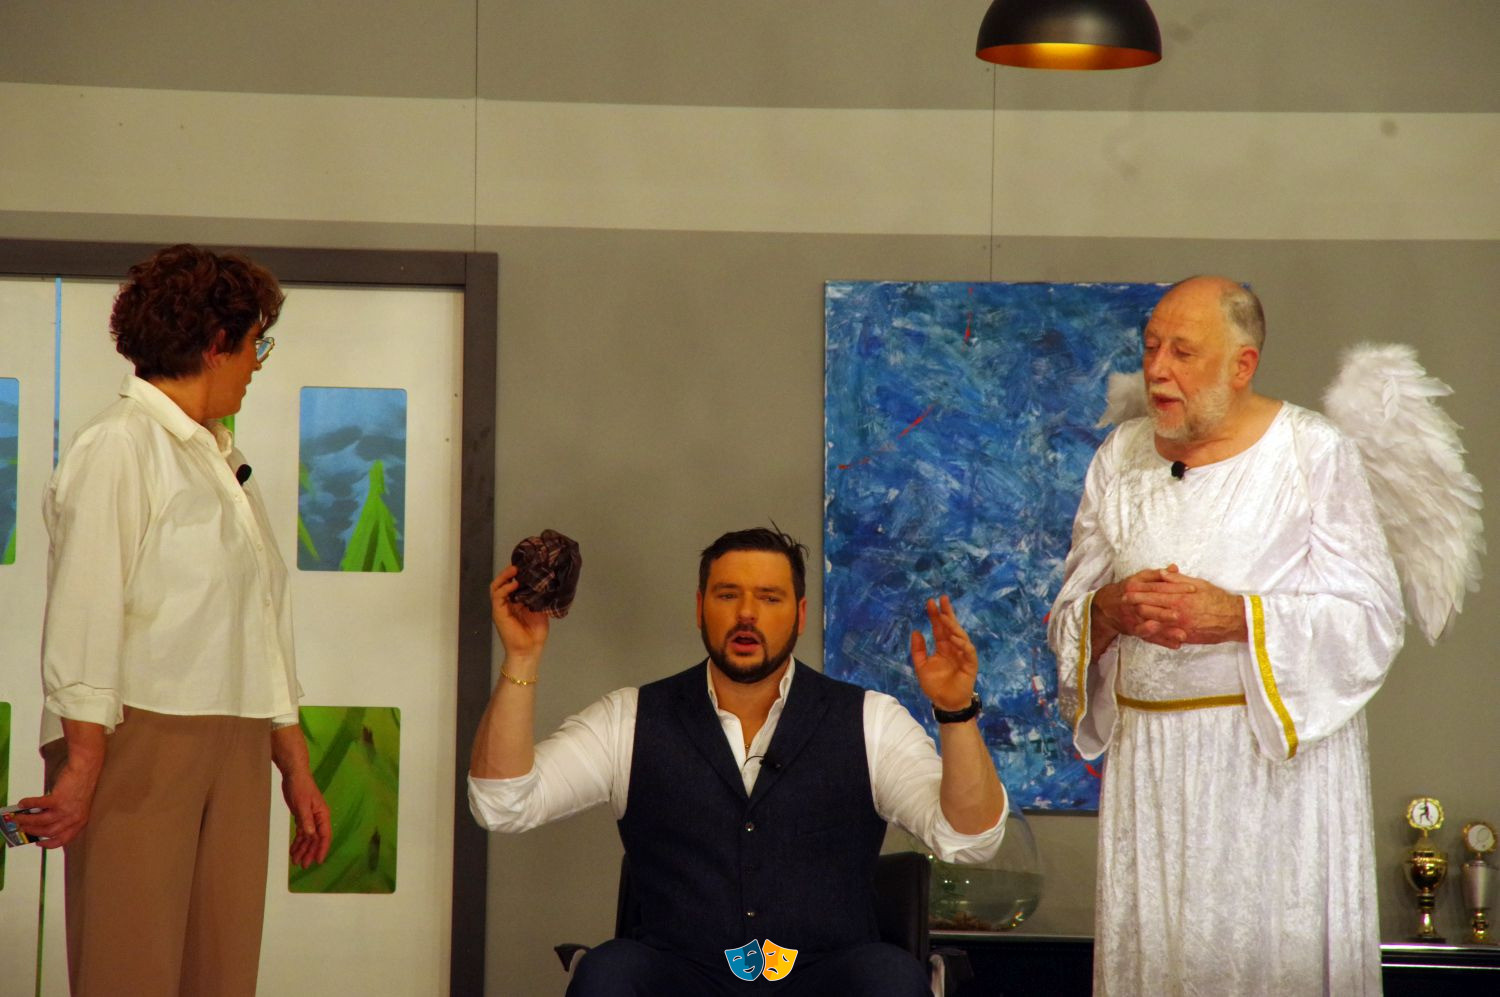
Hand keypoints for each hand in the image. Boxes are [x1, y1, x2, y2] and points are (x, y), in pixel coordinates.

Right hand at [14, 758, 101, 848]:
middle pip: (49, 832)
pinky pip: (38, 805)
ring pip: (41, 822)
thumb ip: (63, 815)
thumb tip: (40, 821)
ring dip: (26, 820)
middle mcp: (74, 818)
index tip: (39, 843)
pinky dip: (28, 804)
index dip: (50, 844)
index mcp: (80, 821)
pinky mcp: (58, 799)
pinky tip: (22, 803)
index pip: (64, 839)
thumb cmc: (81, 784)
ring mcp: (66, 809)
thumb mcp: (76, 805)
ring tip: (18, 818)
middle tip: (23, 827)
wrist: (86, 768)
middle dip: (33, 831)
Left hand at [282, 772, 331, 868]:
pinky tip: (293, 850)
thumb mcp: (302, 804)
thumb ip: (306, 820)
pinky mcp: (302, 817)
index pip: (324, 835)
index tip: (318, 861)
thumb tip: (311, 835)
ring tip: (295, 860)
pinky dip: (298, 842)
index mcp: (322, 815)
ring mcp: (310, 818)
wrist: (294, 775)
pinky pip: (301, 833)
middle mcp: (318, 818)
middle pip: (316, 839)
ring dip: (303, 849)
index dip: (322, 849)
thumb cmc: (300, 787)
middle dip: (310, 852)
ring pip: (308, 838)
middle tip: (302, 864)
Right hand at [489, 565, 550, 660]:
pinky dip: (505, 588)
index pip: (512, 583)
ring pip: (496, 586)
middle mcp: (507, 603)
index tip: (527, 565)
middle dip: (509, 572)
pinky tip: (514, 584)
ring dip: (504, 577)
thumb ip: (539, 597)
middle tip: (519, 565)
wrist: (529, 649)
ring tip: (514, 570)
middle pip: (502, 582)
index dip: (517, 574)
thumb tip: (545, 581)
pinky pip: (497, 596)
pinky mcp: (498, 613)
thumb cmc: (535, 633)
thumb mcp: (540, 610)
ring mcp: (501, 607)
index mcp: (516, 602)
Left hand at [909, 595, 978, 711]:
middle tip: (942, 599)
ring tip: (945, 616)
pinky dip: (962, 644)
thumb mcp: (921, 666)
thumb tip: (916, 631)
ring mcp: (963, 655)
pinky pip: (968, 651)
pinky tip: (954, 638)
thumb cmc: (935, 686)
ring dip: (953, 626)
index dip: (935, 615)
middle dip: (947, 612)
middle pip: (952, 627)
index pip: (939, 627)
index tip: (930, 602)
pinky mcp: (970, 664)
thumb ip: (918, 650)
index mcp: (942, 647)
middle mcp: (954, 648)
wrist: (945, 703)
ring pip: (960, 636)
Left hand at [1098, 564, 1245, 647]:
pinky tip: (1144, 630)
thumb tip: (1162, 572)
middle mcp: (1178, 611)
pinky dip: (1154, 632)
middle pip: (1149, 607)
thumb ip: (1178, 579)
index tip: (1126, 589)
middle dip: (1134, 603)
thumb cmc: (1217, 599)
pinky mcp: (1184, 636)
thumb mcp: (1198, 583)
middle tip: (1121, 601)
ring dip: (1139, 618)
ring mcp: (1180, 625)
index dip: (1139, 590)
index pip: (1154, 592)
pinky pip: (1164, 635)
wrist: (1234, 619)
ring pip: (1153, 622)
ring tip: (1128, 615)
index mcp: (1180, 596)